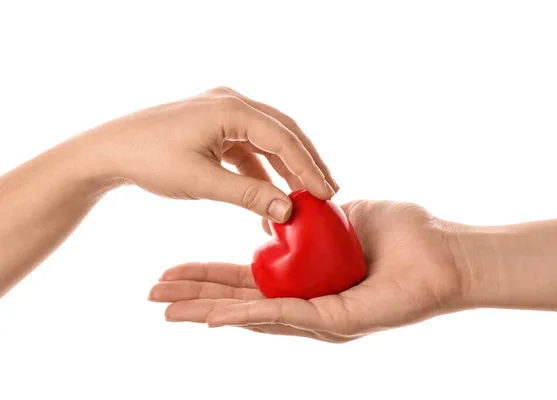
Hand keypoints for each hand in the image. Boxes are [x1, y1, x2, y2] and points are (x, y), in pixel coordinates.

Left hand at [83, 86, 337, 221]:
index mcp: (231, 108)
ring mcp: (222, 111)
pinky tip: (272, 191)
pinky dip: (262, 168)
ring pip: (268, 139)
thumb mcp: (203, 181)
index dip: (308, 168)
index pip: (284, 138)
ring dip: (286, 167)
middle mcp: (231, 102)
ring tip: (306, 193)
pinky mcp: (215, 125)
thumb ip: (249, 194)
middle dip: (306, 162)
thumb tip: (289, 211)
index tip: (326, 194)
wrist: (108, 152)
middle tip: (328, 190)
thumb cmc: (150, 160)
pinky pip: (248, 146)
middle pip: (283, 132)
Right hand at [148, 200, 465, 342]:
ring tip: (167, 310)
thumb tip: (283, 210)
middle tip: (152, 296)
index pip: (246, 279)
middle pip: (241, 301)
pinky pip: (285, 315)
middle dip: (195, 297)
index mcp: (305, 280)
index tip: (171, 270)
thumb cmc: (402, 233)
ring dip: (209, 311)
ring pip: (254, 315)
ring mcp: (320, 318)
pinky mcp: (337, 322)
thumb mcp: (343, 216)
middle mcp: (307, 304)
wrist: (444, 251)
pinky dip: (247, 315)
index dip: (208, 275)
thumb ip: (311, 217)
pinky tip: (214, 315)